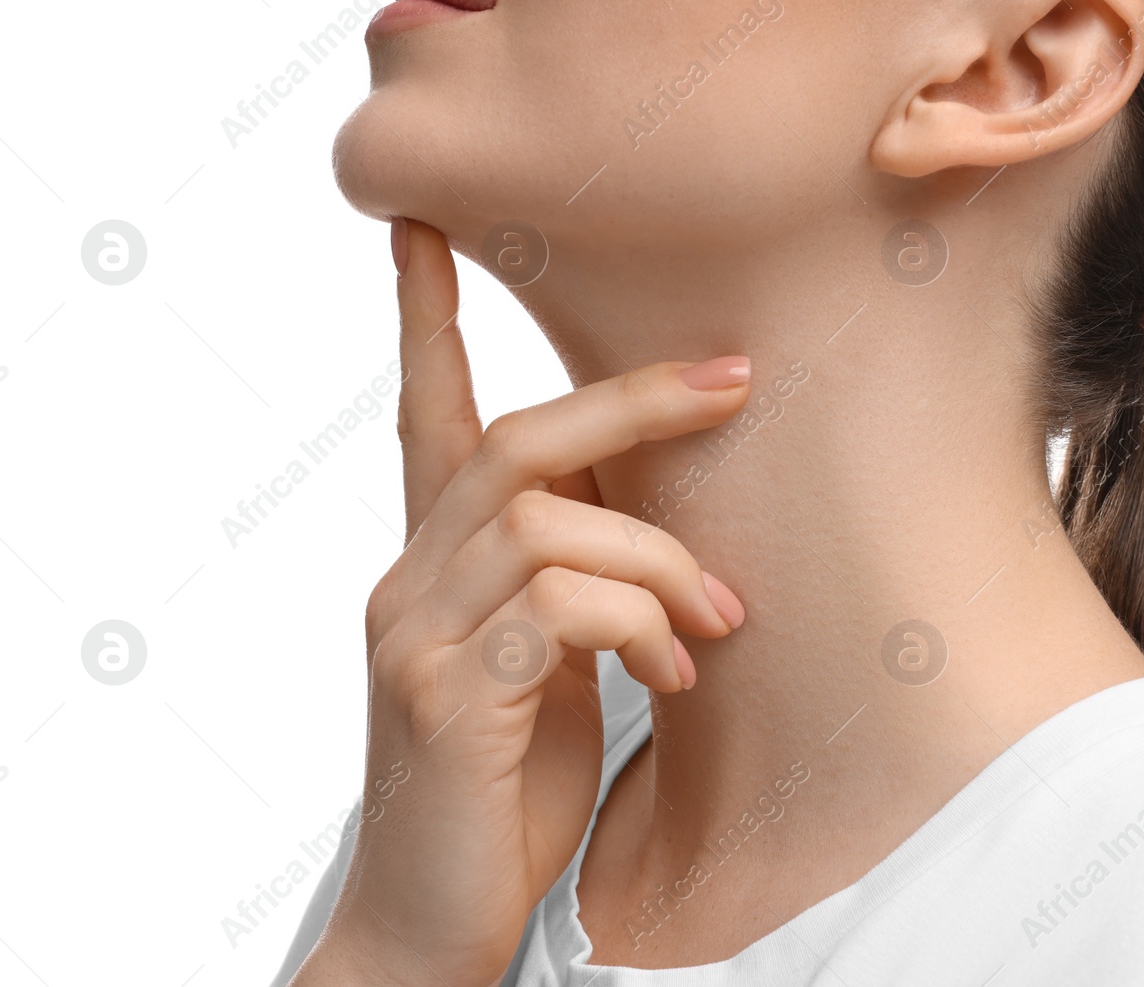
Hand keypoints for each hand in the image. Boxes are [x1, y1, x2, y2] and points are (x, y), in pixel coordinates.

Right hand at [290, 219, 749, 986]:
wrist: (431, 920)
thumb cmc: (498, 792)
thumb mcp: (542, 669)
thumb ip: (571, 590)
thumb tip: (661, 543)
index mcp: (433, 564)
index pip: (424, 414)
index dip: (424, 316)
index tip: (423, 226)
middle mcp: (408, 579)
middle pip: (517, 440)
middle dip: (633, 400)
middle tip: (735, 378)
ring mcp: (415, 632)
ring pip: (550, 521)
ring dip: (658, 560)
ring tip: (712, 624)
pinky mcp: (444, 691)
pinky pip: (559, 608)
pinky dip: (637, 625)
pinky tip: (671, 673)